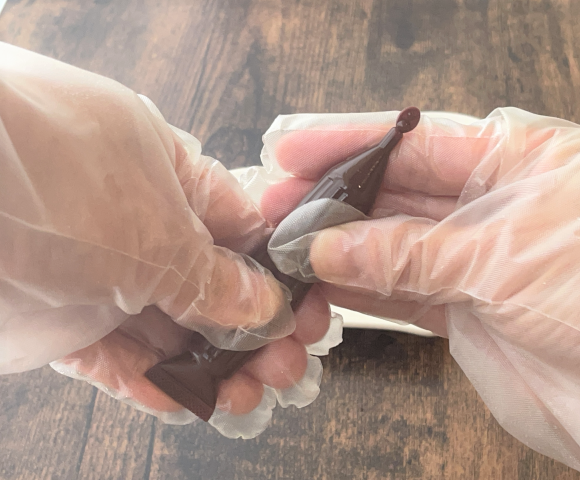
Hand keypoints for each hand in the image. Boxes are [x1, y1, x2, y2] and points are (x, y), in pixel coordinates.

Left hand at [0, 43, 330, 428]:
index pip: (242, 229)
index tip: (302, 312)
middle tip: (283, 366)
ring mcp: (97, 270)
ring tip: (247, 394)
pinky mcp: (59, 317)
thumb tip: (263, 303)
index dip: (277, 274)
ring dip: (211, 364)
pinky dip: (150, 382)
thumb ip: (215, 277)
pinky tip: (183, 399)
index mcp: (168, 174)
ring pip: (168, 327)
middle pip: (211, 285)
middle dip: (252, 330)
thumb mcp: (157, 233)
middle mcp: (136, 221)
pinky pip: (114, 355)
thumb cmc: (44, 177)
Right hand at [261, 108, 579, 477]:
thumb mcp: (504, 257)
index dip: (352, 144)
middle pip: (398, 193)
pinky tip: (325, 282)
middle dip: (336, 199)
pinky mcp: (471, 310)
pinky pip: (404, 292)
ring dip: (342, 248)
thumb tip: (329, 246)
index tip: (296, 149)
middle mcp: (498, 203)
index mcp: (522, 158)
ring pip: (395, 246)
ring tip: (288, 246)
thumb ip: (410, 253)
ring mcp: (481, 260)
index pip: (418, 140)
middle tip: (278, 206)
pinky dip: (365, 290)